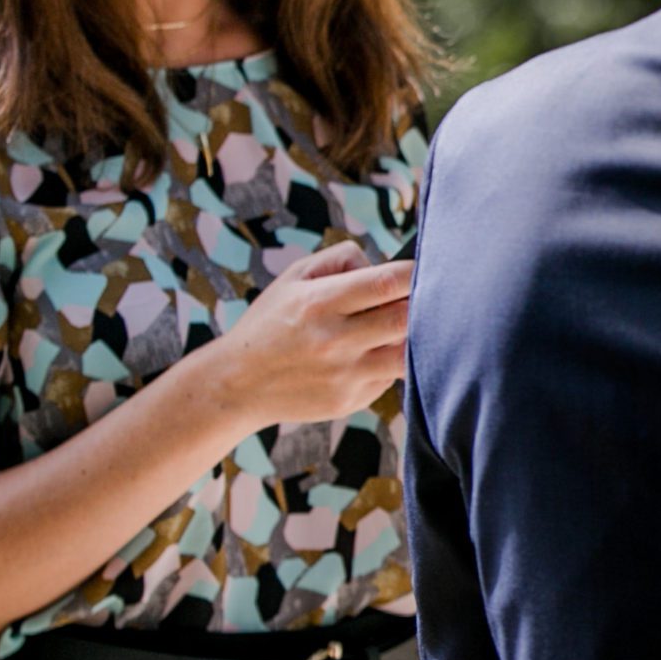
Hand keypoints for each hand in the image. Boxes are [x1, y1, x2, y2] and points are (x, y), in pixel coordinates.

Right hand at [198, 239, 412, 437]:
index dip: (415, 273)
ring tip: (399, 328)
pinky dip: (390, 363)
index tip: (423, 270)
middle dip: (422, 304)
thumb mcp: (294, 278)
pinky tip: (372, 355)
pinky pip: (389, 377)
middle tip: (421, 298)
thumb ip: (341, 258)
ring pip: (407, 354)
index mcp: (320, 302)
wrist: (237, 384)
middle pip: (406, 318)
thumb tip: (383, 264)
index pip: (388, 282)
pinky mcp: (350, 401)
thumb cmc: (272, 322)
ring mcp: (345, 375)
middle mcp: (335, 340)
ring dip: (413, 338)